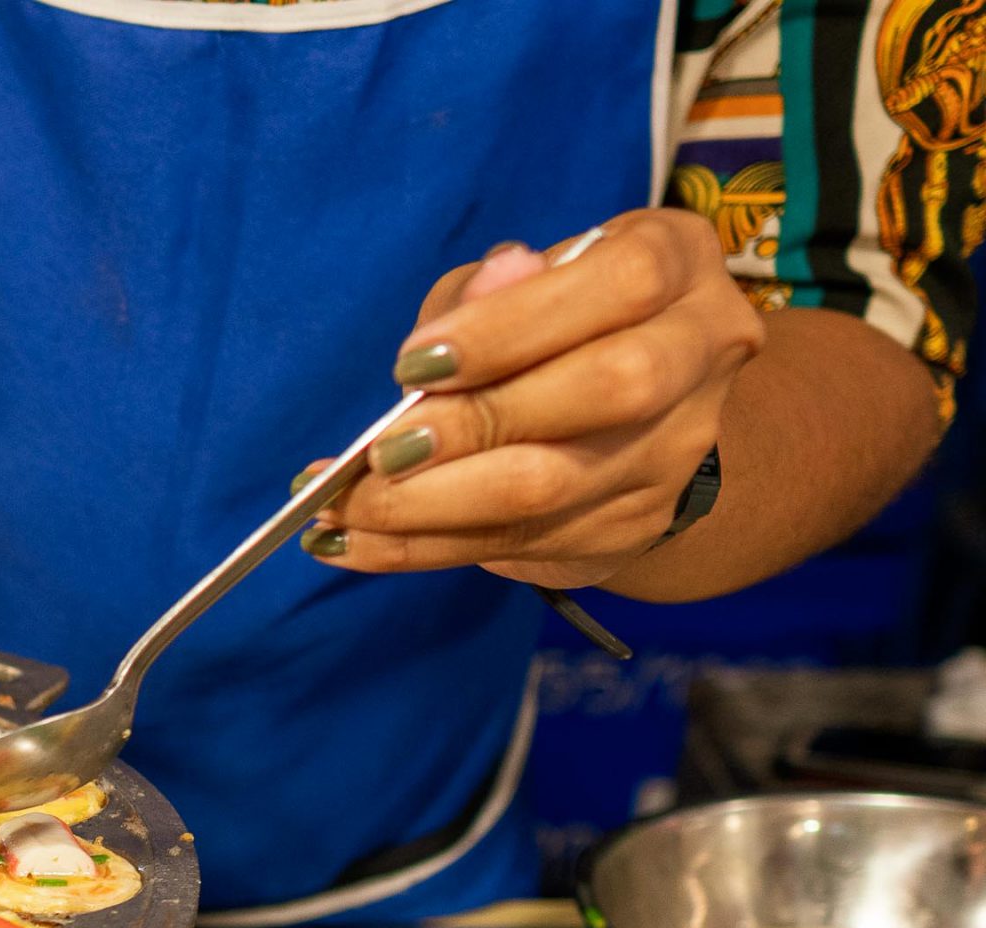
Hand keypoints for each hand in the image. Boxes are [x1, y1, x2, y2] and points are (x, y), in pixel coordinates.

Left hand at [304, 210, 765, 587]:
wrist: (632, 411)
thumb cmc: (556, 320)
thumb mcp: (520, 281)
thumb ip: (484, 292)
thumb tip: (458, 315)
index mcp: (681, 263)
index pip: (621, 284)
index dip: (512, 326)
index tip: (413, 363)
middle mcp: (702, 354)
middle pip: (610, 389)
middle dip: (479, 424)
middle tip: (381, 451)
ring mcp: (675, 449)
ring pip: (558, 484)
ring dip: (433, 504)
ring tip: (343, 508)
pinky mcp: (635, 523)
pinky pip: (518, 542)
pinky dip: (422, 547)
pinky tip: (353, 543)